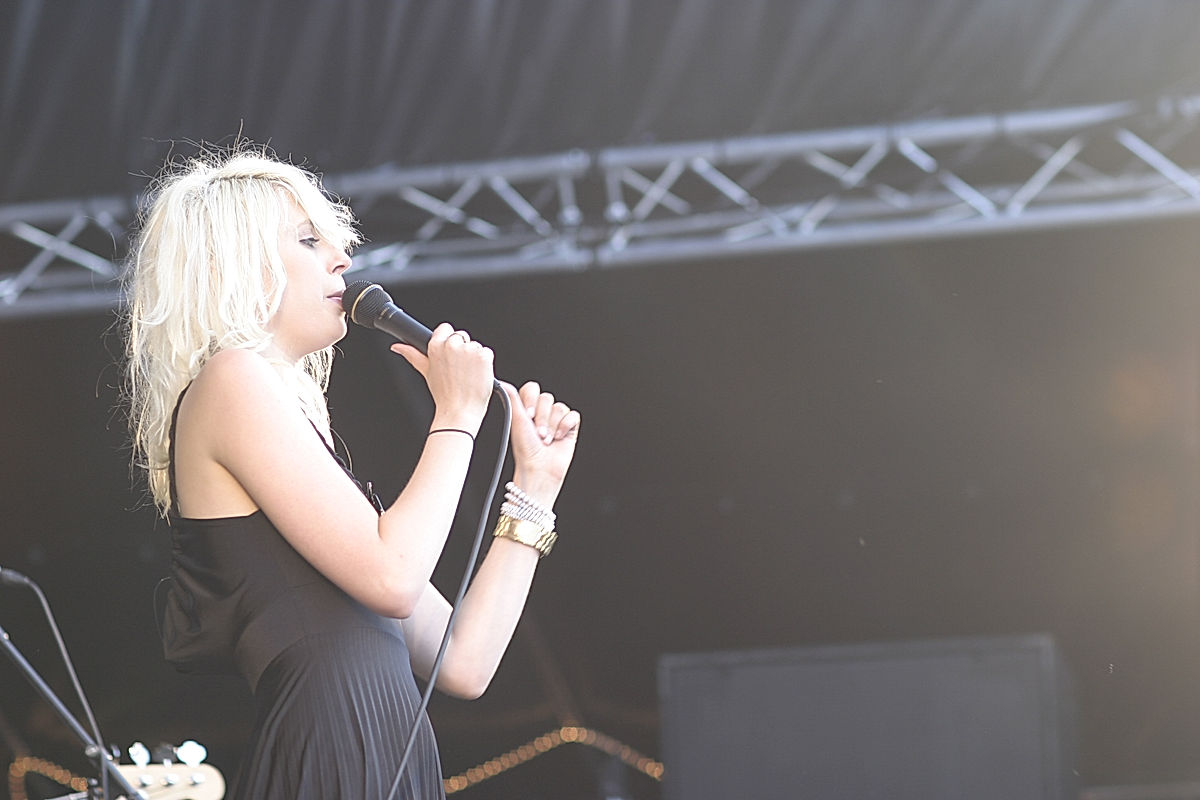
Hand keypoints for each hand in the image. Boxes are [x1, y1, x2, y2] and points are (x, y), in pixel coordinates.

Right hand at [391, 323, 493, 432]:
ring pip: (476, 346)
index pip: (446, 328)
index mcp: (436, 346)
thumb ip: (412, 355)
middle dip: (463, 350)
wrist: (459, 411)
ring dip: (475, 358)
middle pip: (462, 336)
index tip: (451, 355)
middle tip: (459, 370)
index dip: (449, 341)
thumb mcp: (426, 371)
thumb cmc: (444, 395)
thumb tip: (397, 347)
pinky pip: (487, 353)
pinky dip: (485, 364)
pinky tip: (478, 375)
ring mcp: (469, 350)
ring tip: (468, 375)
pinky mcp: (483, 356)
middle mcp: (452, 345)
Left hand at [500, 380, 579, 507]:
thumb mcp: (517, 420)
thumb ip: (513, 398)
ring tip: (547, 439)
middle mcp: (542, 413)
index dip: (532, 400)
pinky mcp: (570, 427)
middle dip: (543, 418)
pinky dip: (565, 426)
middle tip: (538, 434)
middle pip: (547, 398)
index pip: (532, 389)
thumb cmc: (526, 450)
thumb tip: (502, 382)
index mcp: (527, 409)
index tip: (528, 415)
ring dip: (553, 425)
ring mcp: (557, 419)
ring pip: (560, 407)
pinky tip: (559, 437)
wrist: (540, 468)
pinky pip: (573, 415)